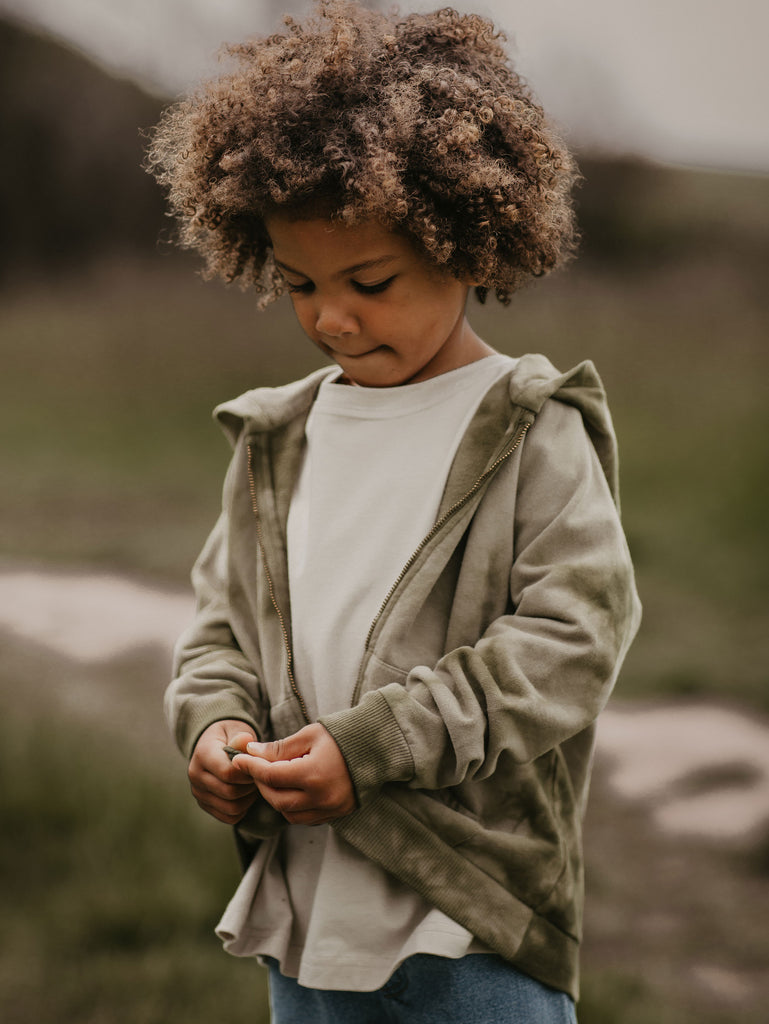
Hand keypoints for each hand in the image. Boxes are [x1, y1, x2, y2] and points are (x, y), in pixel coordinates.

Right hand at [188, 720, 258, 824]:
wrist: (215, 744)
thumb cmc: (230, 736)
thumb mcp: (236, 729)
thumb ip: (241, 737)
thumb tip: (245, 740)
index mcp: (202, 754)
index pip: (228, 773)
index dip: (248, 772)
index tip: (258, 766)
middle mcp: (195, 775)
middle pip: (230, 792)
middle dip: (250, 786)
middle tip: (259, 776)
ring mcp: (198, 792)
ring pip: (231, 808)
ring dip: (248, 799)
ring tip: (253, 784)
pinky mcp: (204, 804)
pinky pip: (229, 817)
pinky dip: (243, 809)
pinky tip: (246, 794)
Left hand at [232, 723, 354, 825]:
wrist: (377, 747)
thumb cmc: (342, 735)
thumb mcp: (310, 735)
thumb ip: (279, 748)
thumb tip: (250, 752)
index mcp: (313, 774)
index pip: (271, 775)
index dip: (251, 767)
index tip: (238, 759)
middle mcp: (321, 797)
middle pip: (277, 799)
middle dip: (261, 784)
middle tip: (255, 769)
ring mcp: (330, 809)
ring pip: (289, 814)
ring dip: (276, 798)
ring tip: (274, 779)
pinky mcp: (337, 814)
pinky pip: (305, 818)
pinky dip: (293, 807)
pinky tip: (292, 790)